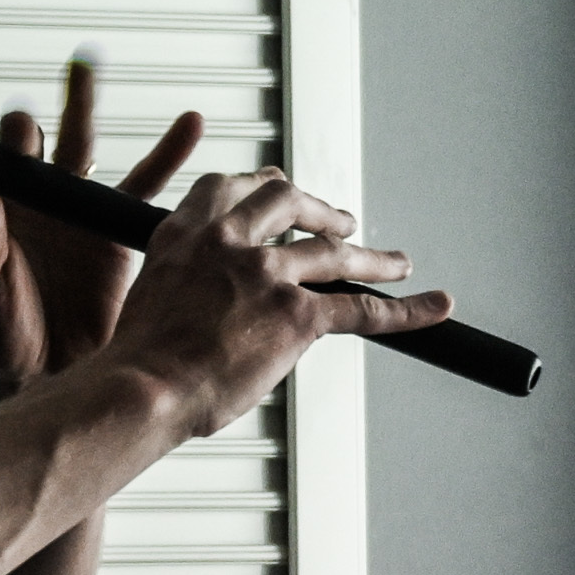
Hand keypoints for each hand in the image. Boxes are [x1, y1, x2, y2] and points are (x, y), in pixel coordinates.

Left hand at [0, 57, 206, 396]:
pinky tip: (190, 124)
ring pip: (79, 142)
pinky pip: (143, 183)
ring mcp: (69, 206)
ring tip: (89, 63)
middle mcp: (24, 197)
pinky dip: (167, 152)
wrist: (49, 374)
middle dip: (24, 113)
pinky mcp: (110, 226)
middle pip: (25, 134)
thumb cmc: (0, 336)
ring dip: (82, 102)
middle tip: (21, 105)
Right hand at [102, 169, 449, 437]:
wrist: (142, 389)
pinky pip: (362, 309)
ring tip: (396, 262)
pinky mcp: (297, 314)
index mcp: (185, 232)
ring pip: (334, 252)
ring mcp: (267, 274)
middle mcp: (228, 241)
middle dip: (319, 208)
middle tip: (340, 221)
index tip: (276, 186)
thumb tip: (213, 298)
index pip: (232, 186)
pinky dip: (407, 309)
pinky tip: (435, 307)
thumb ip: (185, 279)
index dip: (262, 184)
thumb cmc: (139, 360)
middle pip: (287, 199)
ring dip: (372, 256)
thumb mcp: (150, 293)